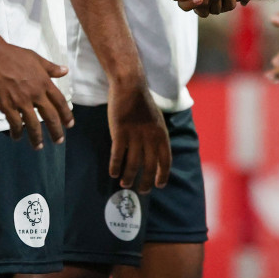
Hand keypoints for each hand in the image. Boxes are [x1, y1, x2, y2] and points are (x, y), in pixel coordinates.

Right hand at [0, 37, 72, 149]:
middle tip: (59, 141)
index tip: (70, 125)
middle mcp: (36, 94)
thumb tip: (65, 71)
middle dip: (56, 131)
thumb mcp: (36, 59)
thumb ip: (50, 68)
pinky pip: (15, 123)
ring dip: (37, 138)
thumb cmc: (14, 55)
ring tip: (39, 146)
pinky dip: (17, 132)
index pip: (60, 102)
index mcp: (44, 82)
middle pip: (50, 116)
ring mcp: (22, 101)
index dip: (66, 115)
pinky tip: (17, 137)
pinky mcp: (7, 106)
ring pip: (33, 124)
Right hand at [107, 77, 170, 192]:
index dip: (162, 175)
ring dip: (129, 177)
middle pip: (149, 166)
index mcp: (161, 134)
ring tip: (124, 184)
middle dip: (145, 182)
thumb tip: (155, 155)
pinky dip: (115, 166)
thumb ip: (157, 137)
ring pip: (133, 164)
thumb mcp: (157, 121)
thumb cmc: (142, 104)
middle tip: (140, 190)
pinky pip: (117, 155)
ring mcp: (135, 135)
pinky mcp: (120, 132)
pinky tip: (113, 173)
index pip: (165, 161)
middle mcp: (150, 137)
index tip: (159, 185)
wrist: (129, 87)